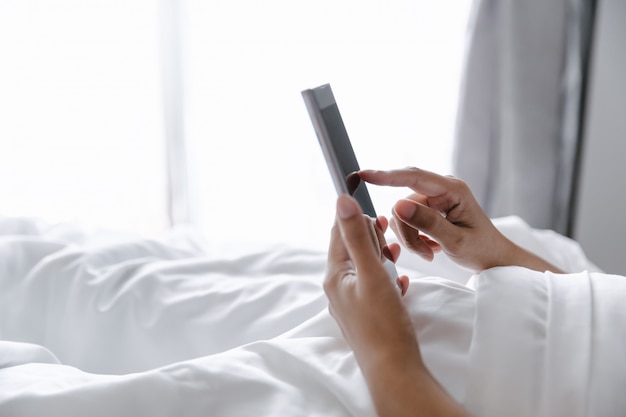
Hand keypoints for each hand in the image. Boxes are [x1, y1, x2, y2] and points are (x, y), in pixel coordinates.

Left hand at [325, 194, 470, 416]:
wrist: (394, 369)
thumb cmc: (383, 323)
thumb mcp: (372, 273)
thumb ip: (358, 237)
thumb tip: (341, 202)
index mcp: (335, 275)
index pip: (338, 234)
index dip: (356, 219)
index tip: (376, 213)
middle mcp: (338, 289)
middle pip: (351, 251)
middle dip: (370, 238)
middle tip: (388, 234)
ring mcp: (351, 303)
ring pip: (364, 269)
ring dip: (380, 257)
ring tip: (396, 253)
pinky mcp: (365, 315)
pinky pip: (374, 288)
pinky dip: (386, 279)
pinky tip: (401, 282)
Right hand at [360, 167, 561, 272]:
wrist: (495, 259)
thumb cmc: (482, 250)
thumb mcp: (456, 241)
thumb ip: (427, 223)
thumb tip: (398, 205)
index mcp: (452, 190)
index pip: (413, 177)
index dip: (386, 176)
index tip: (364, 175)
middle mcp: (441, 189)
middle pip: (403, 202)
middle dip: (408, 229)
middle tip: (424, 253)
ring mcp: (434, 199)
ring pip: (403, 215)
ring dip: (411, 238)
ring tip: (430, 253)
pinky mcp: (429, 209)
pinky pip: (407, 221)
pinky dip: (414, 238)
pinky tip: (430, 248)